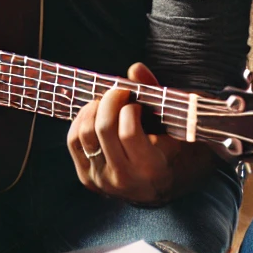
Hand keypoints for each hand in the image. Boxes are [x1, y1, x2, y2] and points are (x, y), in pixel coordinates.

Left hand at [67, 62, 179, 203]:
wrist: (168, 183)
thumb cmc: (179, 148)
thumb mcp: (176, 123)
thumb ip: (156, 94)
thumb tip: (135, 69)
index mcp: (152, 168)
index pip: (128, 133)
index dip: (130, 108)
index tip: (137, 102)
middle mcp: (125, 179)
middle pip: (103, 129)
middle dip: (110, 100)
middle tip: (120, 91)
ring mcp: (103, 181)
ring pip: (85, 134)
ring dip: (94, 109)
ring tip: (108, 102)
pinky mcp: (88, 179)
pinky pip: (74, 142)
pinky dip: (81, 120)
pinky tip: (95, 112)